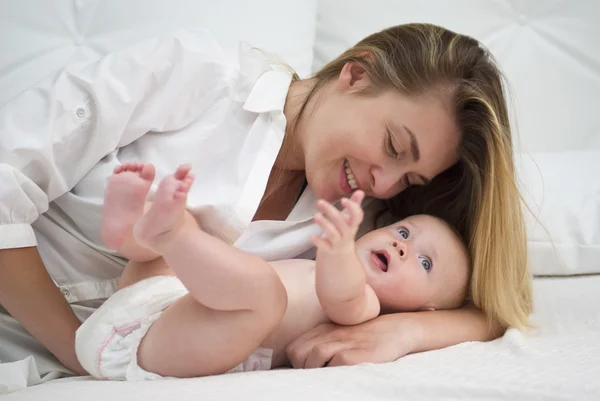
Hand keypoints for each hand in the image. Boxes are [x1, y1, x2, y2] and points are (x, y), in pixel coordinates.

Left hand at [286, 314, 413, 367]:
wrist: (397, 330)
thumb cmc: (367, 338)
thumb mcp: (341, 337)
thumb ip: (322, 344)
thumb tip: (304, 366)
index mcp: (324, 330)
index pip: (294, 348)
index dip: (296, 364)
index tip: (307, 372)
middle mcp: (331, 334)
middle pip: (299, 353)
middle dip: (302, 369)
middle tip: (316, 376)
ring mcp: (344, 342)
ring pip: (314, 356)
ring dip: (316, 371)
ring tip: (328, 377)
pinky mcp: (357, 353)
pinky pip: (335, 364)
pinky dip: (333, 372)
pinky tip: (341, 375)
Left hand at [311, 190, 364, 254]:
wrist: (340, 254)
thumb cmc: (344, 231)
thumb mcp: (349, 219)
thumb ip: (354, 205)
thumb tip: (360, 191)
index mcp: (353, 224)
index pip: (357, 217)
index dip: (352, 208)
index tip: (343, 199)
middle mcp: (347, 234)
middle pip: (341, 223)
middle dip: (331, 212)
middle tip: (320, 201)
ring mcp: (338, 243)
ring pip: (333, 234)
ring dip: (324, 224)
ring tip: (316, 216)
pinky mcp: (329, 250)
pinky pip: (324, 246)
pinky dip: (318, 241)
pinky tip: (311, 236)